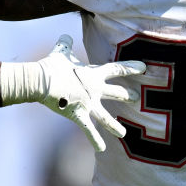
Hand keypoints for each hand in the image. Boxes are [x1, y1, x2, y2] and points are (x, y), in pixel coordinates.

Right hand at [0, 34, 146, 150]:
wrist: (41, 81)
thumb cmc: (51, 66)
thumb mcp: (60, 52)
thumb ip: (65, 44)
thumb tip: (65, 35)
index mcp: (93, 74)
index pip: (116, 69)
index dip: (130, 68)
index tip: (144, 68)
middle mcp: (95, 90)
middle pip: (116, 93)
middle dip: (127, 95)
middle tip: (136, 98)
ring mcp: (88, 104)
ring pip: (106, 117)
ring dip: (115, 126)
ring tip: (123, 133)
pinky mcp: (78, 115)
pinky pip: (88, 130)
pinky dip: (95, 140)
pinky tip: (102, 149)